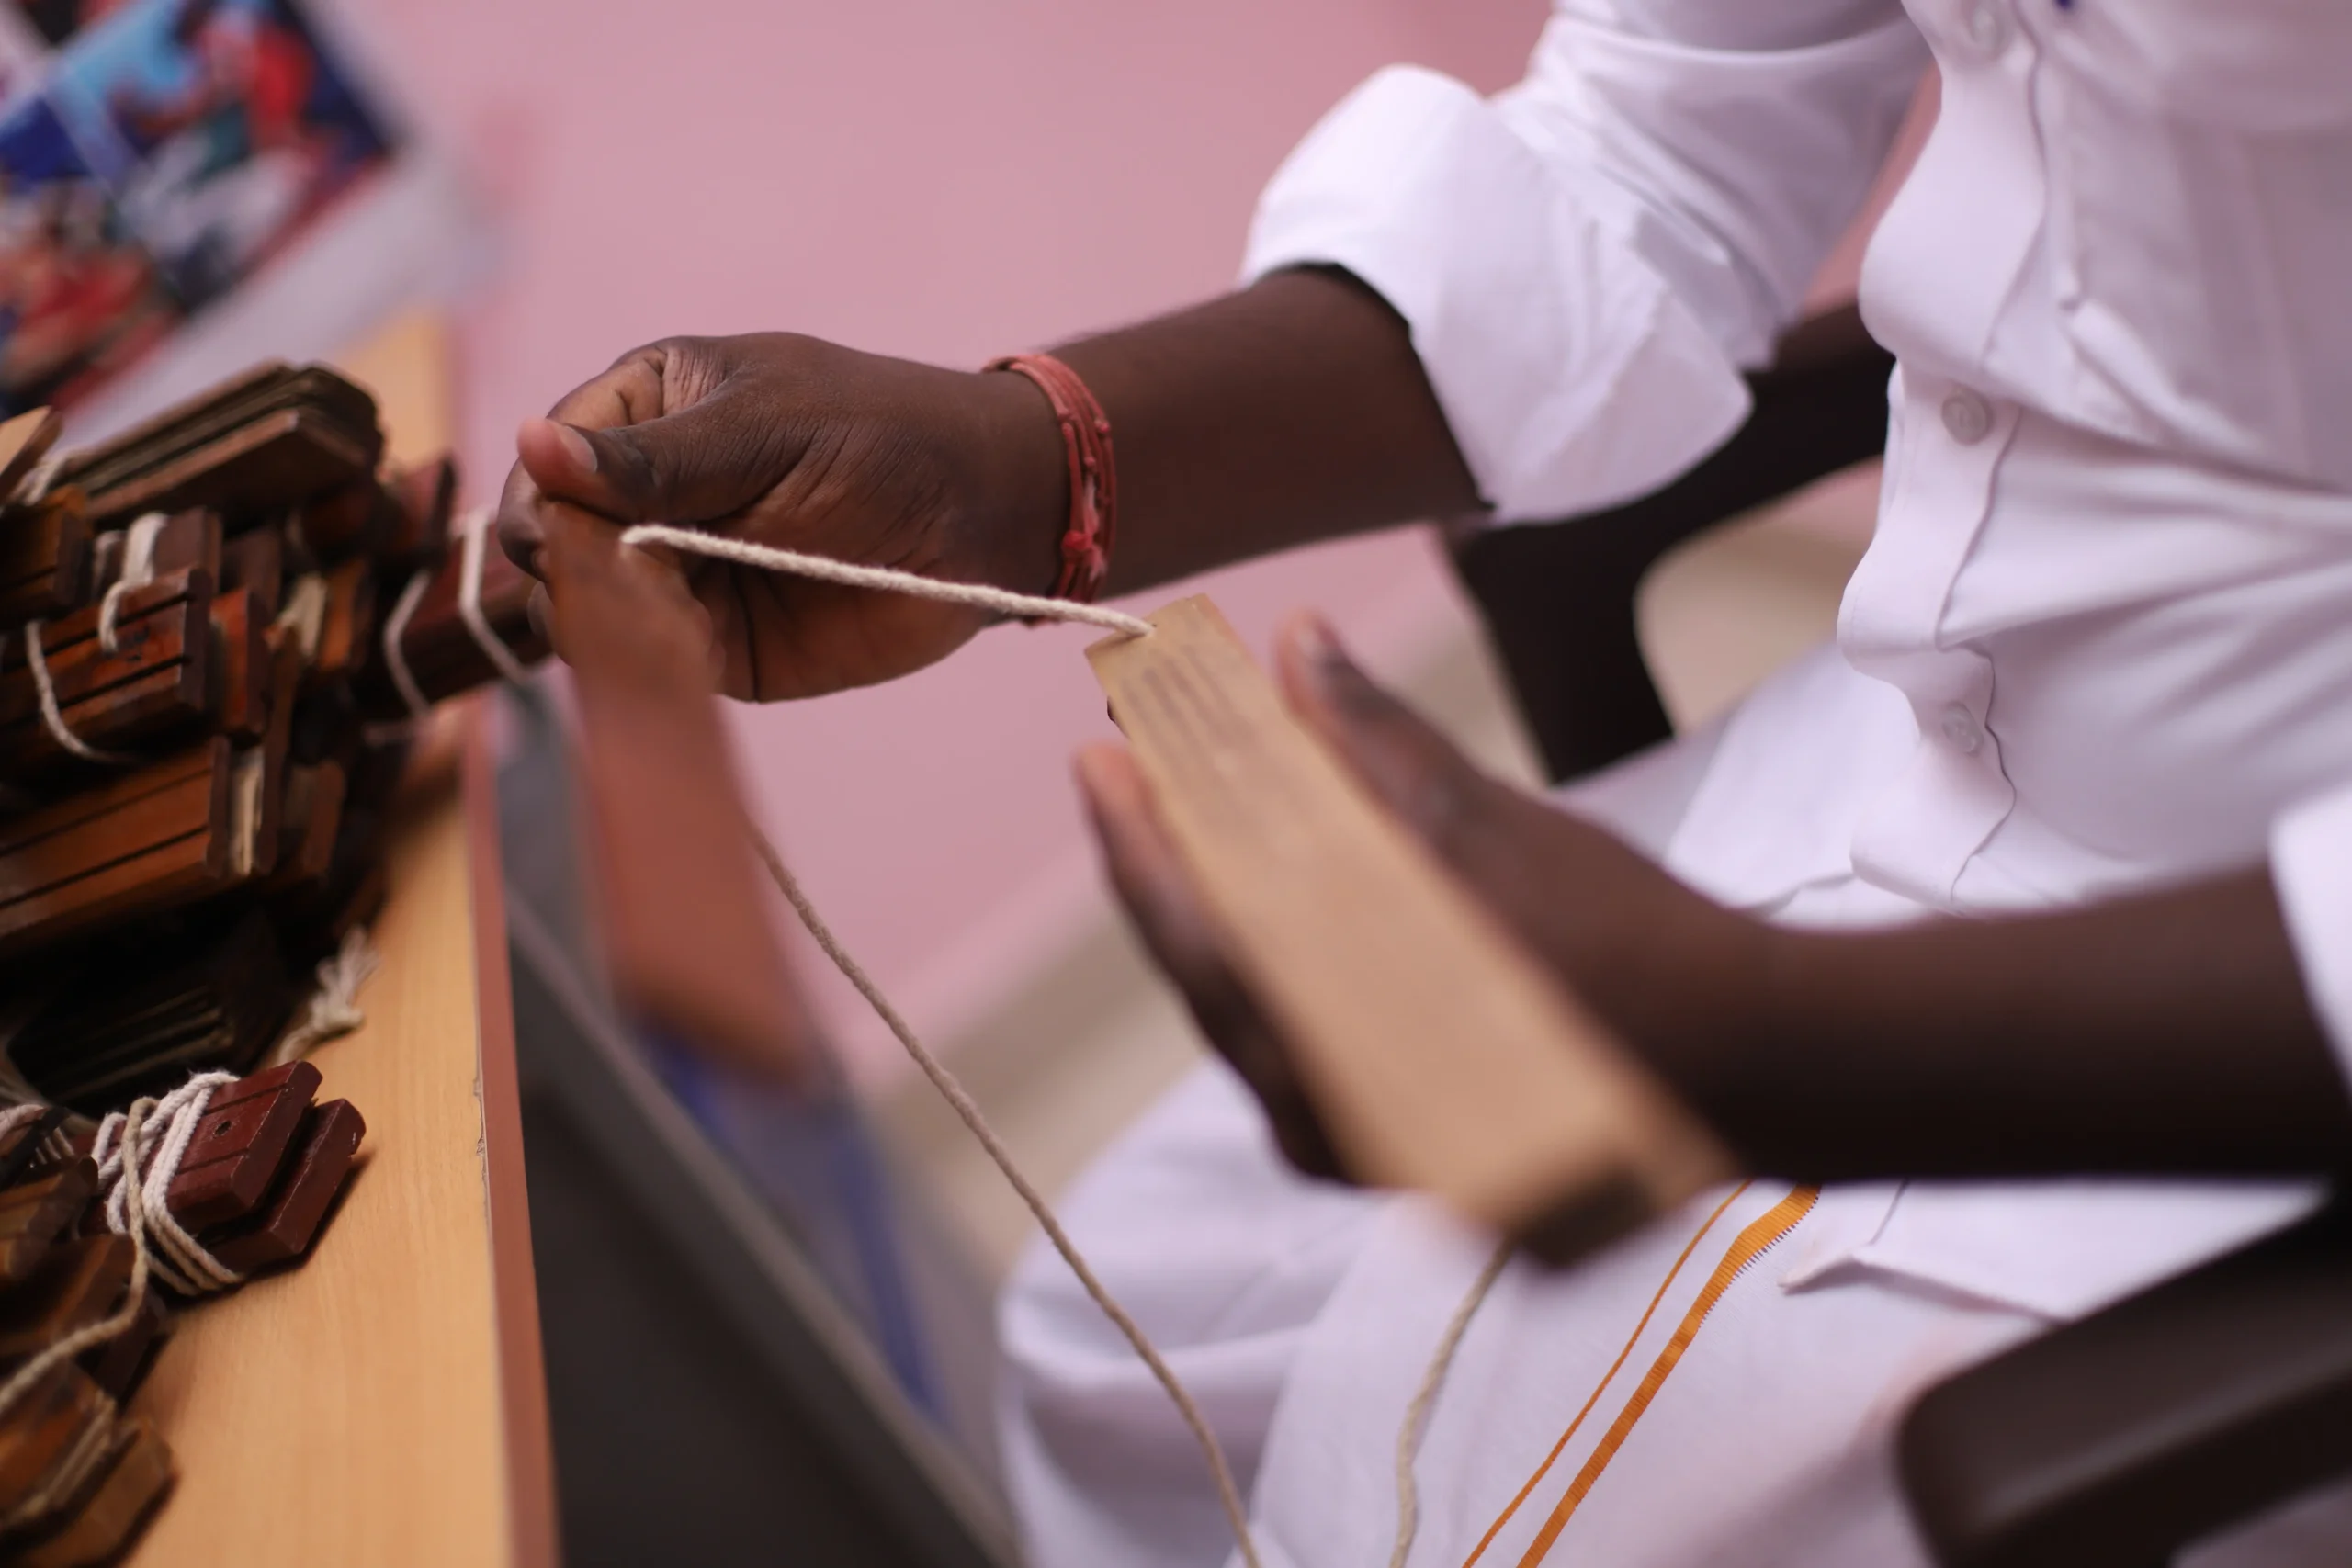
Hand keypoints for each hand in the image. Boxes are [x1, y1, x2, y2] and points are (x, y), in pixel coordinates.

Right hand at [498, 333, 1065, 699]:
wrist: (989, 517)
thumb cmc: (884, 438)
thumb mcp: (766, 431)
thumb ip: (655, 459)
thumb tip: (533, 447)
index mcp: (647, 410)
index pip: (551, 462)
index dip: (550, 500)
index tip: (571, 528)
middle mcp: (648, 496)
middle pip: (557, 546)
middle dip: (577, 569)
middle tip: (635, 578)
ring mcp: (680, 575)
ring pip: (590, 613)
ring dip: (611, 623)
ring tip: (668, 615)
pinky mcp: (718, 646)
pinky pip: (653, 666)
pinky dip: (650, 667)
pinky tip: (680, 654)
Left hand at [1077, 614, 1761, 1181]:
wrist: (1763, 1067)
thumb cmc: (1631, 944)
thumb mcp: (1488, 828)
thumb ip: (1376, 742)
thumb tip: (1297, 644)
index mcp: (1328, 1043)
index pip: (1186, 931)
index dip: (1134, 837)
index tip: (1097, 757)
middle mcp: (1325, 1117)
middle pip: (1212, 974)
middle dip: (1183, 864)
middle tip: (1151, 769)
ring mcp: (1366, 1147)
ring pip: (1259, 1012)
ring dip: (1239, 910)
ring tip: (1222, 817)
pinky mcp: (1408, 1152)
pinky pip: (1312, 1045)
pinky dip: (1299, 964)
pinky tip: (1304, 900)